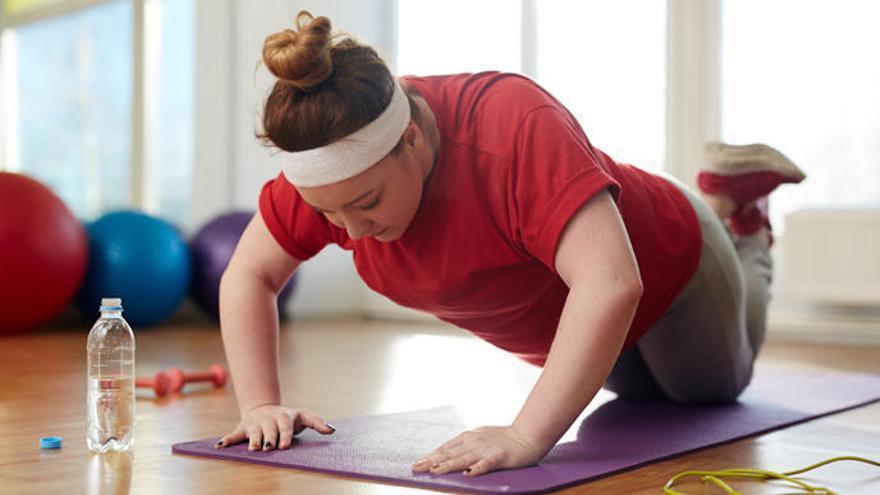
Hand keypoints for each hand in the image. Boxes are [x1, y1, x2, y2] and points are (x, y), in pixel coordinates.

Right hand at [216, 405, 334, 450]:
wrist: (265, 409)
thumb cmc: (288, 417)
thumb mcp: (303, 416)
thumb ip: (317, 422)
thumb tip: (332, 431)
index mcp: (283, 418)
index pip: (285, 427)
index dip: (285, 436)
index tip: (284, 446)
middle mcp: (268, 420)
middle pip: (269, 432)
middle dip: (269, 439)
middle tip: (269, 448)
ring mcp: (255, 425)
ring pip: (253, 433)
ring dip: (252, 440)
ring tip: (253, 449)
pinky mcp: (242, 429)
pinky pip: (234, 435)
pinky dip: (227, 440)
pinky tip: (221, 446)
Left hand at [412, 425, 543, 476]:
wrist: (527, 435)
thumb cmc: (502, 438)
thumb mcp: (479, 437)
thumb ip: (464, 444)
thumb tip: (446, 453)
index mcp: (469, 437)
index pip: (446, 448)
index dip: (431, 455)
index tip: (418, 463)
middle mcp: (474, 442)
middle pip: (450, 453)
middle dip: (432, 461)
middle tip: (417, 468)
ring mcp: (486, 449)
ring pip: (463, 459)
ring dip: (448, 465)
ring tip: (435, 471)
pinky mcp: (499, 457)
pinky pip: (486, 464)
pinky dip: (477, 469)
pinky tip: (468, 474)